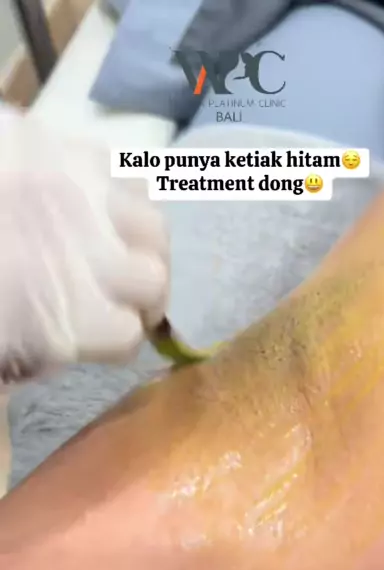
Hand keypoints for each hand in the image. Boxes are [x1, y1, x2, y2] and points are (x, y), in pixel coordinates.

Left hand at [0, 106, 168, 383]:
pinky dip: (116, 196)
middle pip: (154, 282)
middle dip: (144, 297)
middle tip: (123, 300)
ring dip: (142, 245)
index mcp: (71, 319)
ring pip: (153, 226)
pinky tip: (93, 207)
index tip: (104, 340)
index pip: (129, 336)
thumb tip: (37, 400)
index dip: (117, 342)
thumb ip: (27, 366)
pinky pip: (122, 173)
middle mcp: (94, 258)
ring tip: (120, 250)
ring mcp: (86, 200)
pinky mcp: (70, 152)